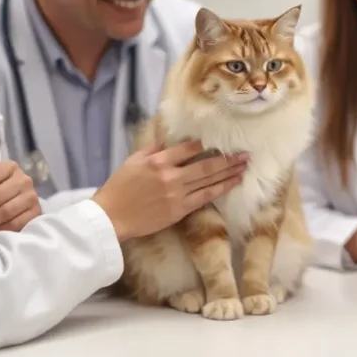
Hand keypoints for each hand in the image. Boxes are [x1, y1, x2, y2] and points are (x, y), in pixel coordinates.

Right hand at [91, 139, 248, 241]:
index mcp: (158, 162)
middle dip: (227, 159)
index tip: (220, 141)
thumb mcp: (133, 161)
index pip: (187, 148)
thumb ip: (153, 149)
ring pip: (209, 182)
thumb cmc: (119, 187)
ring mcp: (177, 195)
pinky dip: (220, 189)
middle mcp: (171, 177)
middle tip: (245, 154)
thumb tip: (168, 138)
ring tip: (244, 167)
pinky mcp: (180, 210)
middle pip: (205, 166)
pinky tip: (232, 184)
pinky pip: (205, 198)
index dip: (205, 144)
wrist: (111, 217)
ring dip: (229, 173)